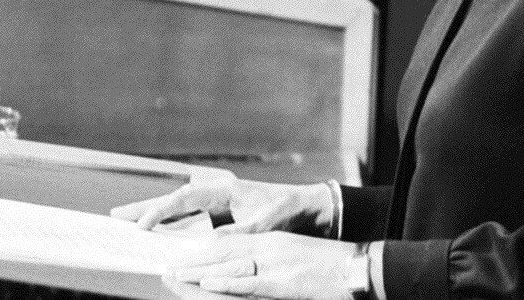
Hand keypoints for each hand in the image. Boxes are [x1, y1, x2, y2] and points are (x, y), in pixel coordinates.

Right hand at [111, 177, 331, 235]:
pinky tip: (154, 234)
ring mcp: (216, 204)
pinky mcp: (218, 216)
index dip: (162, 212)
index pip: (185, 199)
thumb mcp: (265, 223)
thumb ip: (240, 232)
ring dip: (153, 216)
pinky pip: (188, 221)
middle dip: (145, 207)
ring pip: (177, 210)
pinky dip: (169, 226)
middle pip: (174, 200)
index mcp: (224, 189)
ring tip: (124, 222)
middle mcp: (215, 193)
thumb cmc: (287, 210)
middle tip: (114, 215)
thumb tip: (212, 244)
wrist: (306, 207)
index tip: (143, 226)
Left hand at [169, 231, 357, 299]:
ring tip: (175, 276)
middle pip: (222, 253)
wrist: (356, 267)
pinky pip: (248, 281)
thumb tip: (246, 274)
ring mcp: (275, 263)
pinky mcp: (282, 280)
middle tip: (168, 269)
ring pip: (228, 265)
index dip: (203, 253)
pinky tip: (206, 282)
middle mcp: (268, 248)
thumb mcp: (293, 258)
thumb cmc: (329, 267)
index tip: (182, 260)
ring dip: (199, 272)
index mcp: (270, 242)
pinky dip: (225, 281)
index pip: (229, 245)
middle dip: (193, 262)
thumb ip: (268, 263)